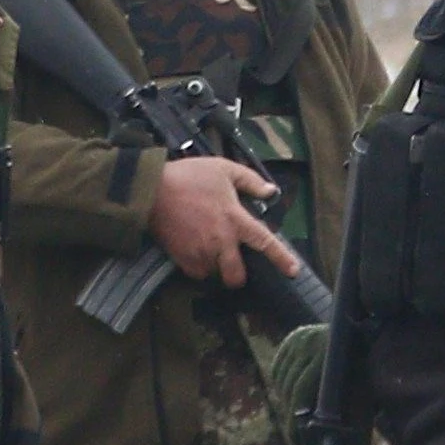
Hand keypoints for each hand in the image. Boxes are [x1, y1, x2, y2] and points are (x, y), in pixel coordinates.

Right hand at [150, 155, 299, 287]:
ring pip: (214, 274)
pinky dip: (198, 266)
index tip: (293, 271)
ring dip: (216, 266)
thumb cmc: (189, 176)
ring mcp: (200, 252)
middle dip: (238, 276)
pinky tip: (195, 250)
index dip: (282, 259)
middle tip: (234, 264)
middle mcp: (220, 241)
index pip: (265, 243)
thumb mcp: (224, 169)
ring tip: (210, 249)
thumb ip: (250, 180)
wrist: (151, 190)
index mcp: (235, 219)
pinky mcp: (182, 259)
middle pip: (236, 276)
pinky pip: (196, 272)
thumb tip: (271, 191)